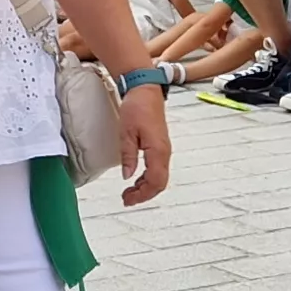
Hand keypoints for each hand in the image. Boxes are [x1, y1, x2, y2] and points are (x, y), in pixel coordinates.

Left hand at [114, 85, 171, 204]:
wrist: (145, 90)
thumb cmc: (137, 107)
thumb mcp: (126, 132)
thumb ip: (128, 155)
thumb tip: (127, 175)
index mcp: (157, 151)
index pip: (154, 181)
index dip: (142, 195)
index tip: (128, 199)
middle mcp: (164, 152)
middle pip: (159, 183)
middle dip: (144, 194)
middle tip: (127, 199)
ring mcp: (164, 149)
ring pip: (159, 177)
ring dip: (145, 187)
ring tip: (129, 192)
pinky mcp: (160, 146)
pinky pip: (158, 168)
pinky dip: (148, 178)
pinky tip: (136, 179)